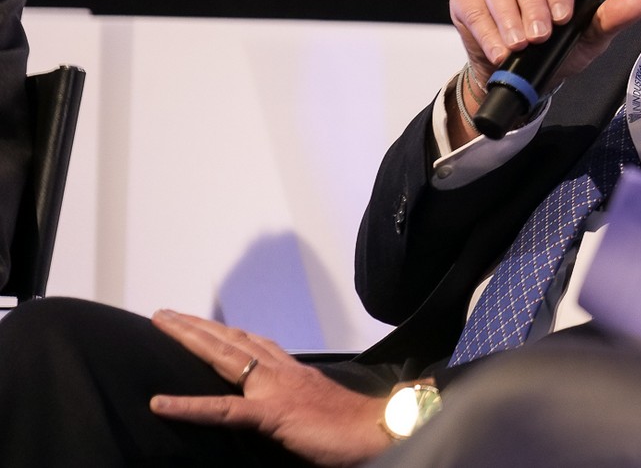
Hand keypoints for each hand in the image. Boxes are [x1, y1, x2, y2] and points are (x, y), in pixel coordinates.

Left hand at [148, 310, 390, 466]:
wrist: (377, 429)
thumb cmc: (352, 425)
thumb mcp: (317, 406)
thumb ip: (296, 401)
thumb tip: (285, 407)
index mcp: (290, 371)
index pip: (250, 343)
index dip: (222, 332)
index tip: (199, 323)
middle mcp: (280, 372)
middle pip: (231, 340)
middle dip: (197, 325)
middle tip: (165, 312)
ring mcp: (274, 389)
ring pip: (225, 357)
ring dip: (191, 339)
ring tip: (163, 325)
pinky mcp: (271, 413)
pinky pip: (223, 410)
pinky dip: (189, 407)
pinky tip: (161, 404)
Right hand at [450, 0, 640, 101]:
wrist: (516, 70)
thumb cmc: (554, 44)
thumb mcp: (587, 35)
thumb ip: (610, 18)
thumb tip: (638, 4)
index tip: (563, 16)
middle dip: (533, 6)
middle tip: (540, 36)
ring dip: (507, 18)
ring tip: (518, 46)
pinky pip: (472, 5)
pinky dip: (485, 30)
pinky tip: (498, 50)